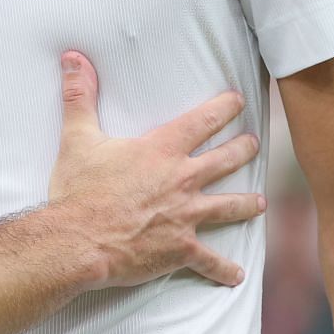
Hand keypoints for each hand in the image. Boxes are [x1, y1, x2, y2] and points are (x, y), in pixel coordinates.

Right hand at [49, 52, 263, 288]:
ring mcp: (186, 216)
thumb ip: (80, 96)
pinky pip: (210, 260)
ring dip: (245, 204)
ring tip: (259, 202)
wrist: (79, 240)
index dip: (223, 108)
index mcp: (161, 151)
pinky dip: (224, 269)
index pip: (202, 121)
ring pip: (228, 206)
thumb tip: (73, 58)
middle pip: (224, 161)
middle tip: (254, 144)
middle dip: (243, 150)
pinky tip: (236, 275)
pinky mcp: (181, 249)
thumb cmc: (79, 189)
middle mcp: (182, 180)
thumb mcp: (77, 138)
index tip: (239, 100)